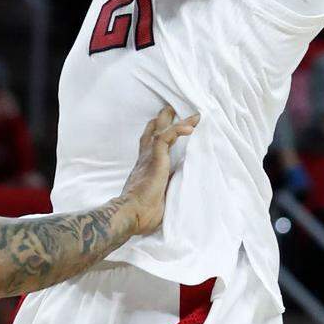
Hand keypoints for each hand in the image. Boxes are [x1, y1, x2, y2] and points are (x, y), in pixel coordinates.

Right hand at [119, 105, 198, 234]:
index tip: (172, 126)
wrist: (130, 214)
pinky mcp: (154, 159)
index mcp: (146, 168)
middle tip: (173, 108)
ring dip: (177, 121)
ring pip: (162, 130)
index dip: (161, 134)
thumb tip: (179, 185)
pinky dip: (178, 130)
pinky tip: (190, 127)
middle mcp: (145, 159)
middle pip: (153, 132)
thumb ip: (167, 187)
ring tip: (193, 115)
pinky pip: (166, 137)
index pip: (152, 145)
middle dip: (163, 119)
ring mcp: (149, 157)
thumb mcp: (159, 198)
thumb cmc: (142, 214)